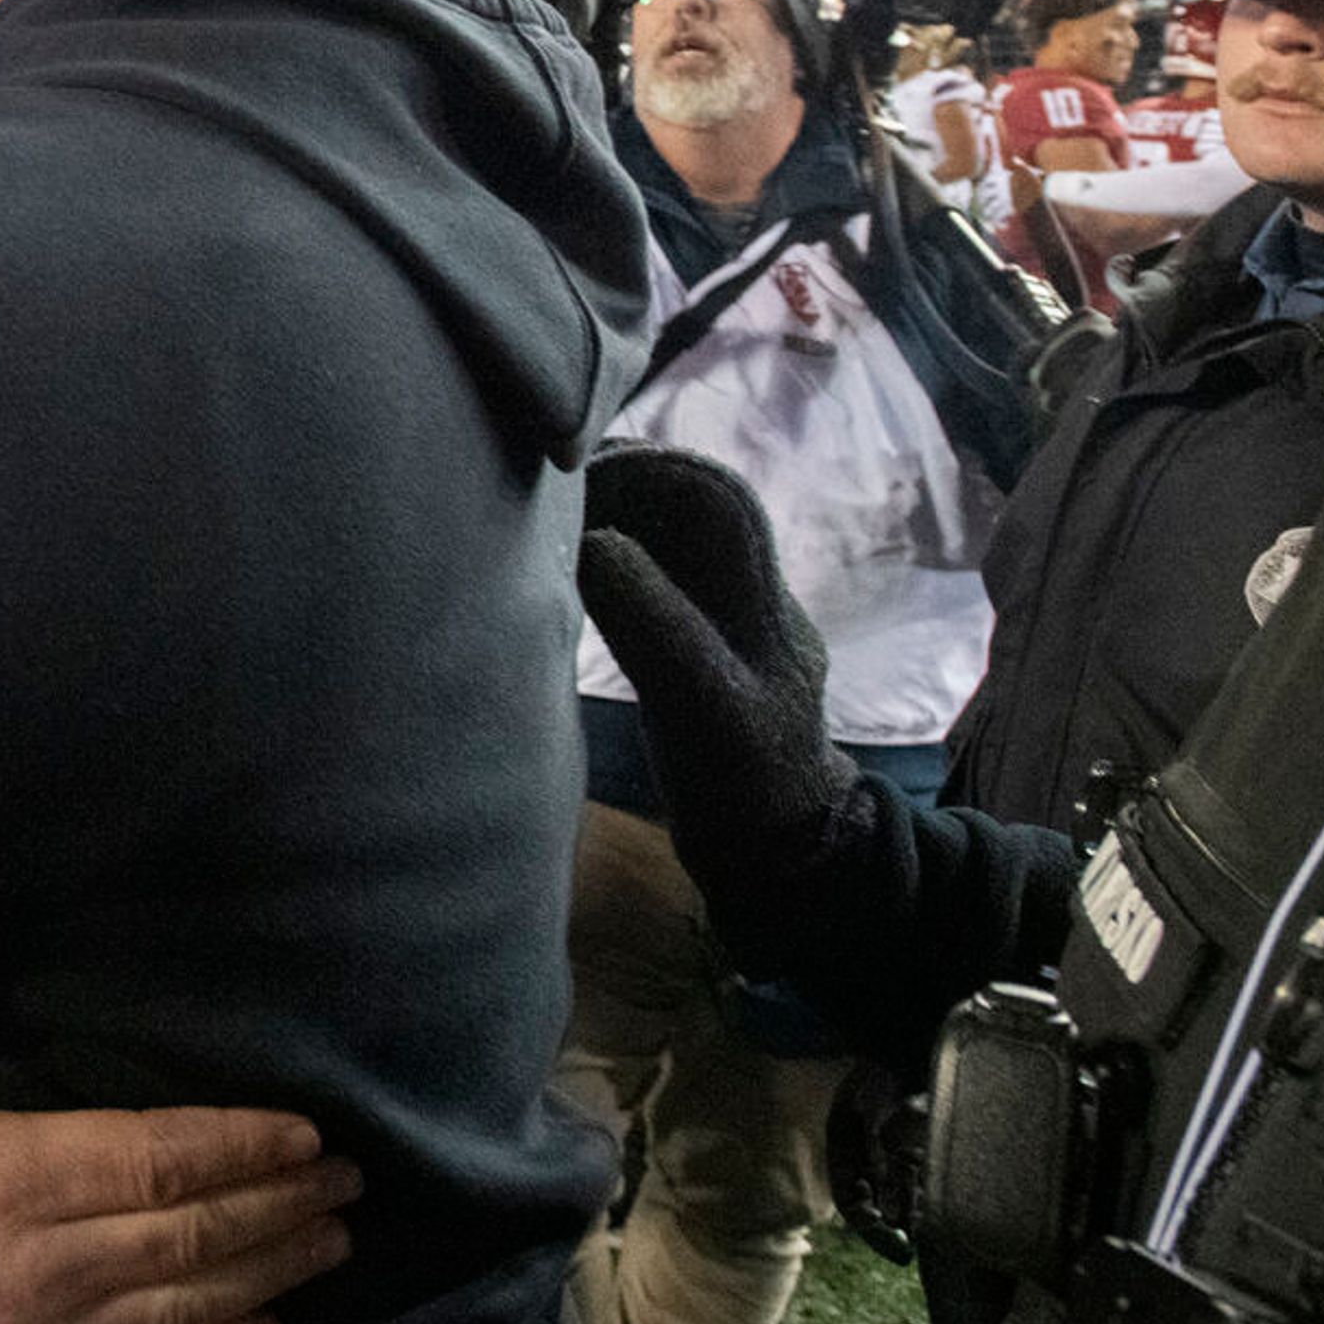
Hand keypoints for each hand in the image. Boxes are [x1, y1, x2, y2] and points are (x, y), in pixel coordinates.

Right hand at [577, 444, 864, 954]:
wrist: (780, 855)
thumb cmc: (745, 787)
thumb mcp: (702, 711)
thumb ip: (656, 626)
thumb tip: (596, 540)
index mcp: (759, 600)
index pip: (713, 495)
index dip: (648, 469)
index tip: (576, 476)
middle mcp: (745, 596)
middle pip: (688, 502)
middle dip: (622, 480)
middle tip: (546, 490)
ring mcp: (719, 621)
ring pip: (669, 535)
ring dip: (612, 513)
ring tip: (544, 519)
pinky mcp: (691, 646)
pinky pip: (652, 575)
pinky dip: (607, 555)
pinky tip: (561, 566)